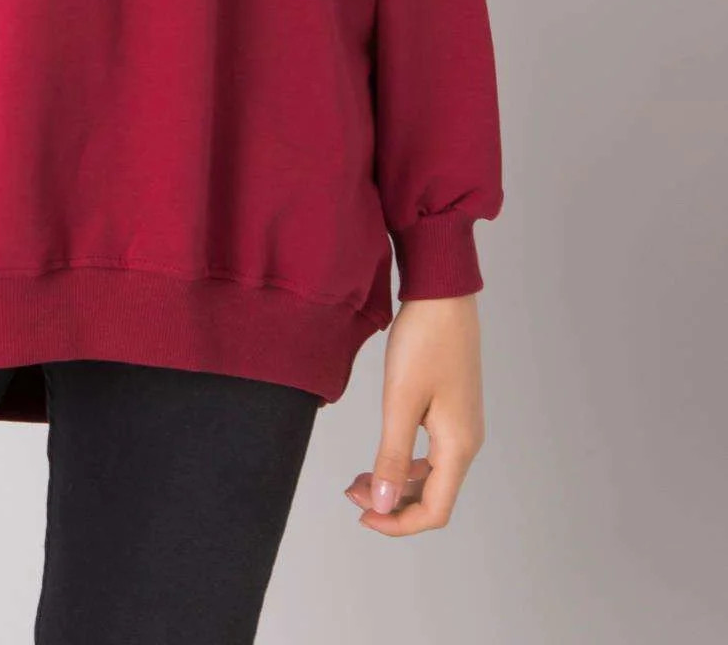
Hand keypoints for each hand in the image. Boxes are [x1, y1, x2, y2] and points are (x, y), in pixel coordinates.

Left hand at [343, 294, 485, 535]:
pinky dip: (406, 460)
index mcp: (459, 446)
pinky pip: (432, 451)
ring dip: (397, 482)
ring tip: (359, 477)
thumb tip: (384, 504)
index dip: (398, 523)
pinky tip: (383, 452)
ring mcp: (462, 424)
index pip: (435, 510)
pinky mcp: (453, 408)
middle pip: (434, 496)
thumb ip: (393, 457)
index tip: (362, 515)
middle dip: (392, 502)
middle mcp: (467, 441)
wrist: (443, 294)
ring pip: (432, 474)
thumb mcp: (400, 401)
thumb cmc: (424, 342)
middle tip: (351, 491)